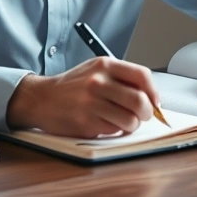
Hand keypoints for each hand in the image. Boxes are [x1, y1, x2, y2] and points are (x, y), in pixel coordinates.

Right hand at [6, 57, 160, 138]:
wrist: (42, 99)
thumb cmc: (73, 86)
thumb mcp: (96, 70)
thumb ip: (121, 78)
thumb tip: (151, 96)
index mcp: (104, 65)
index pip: (142, 76)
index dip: (153, 92)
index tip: (154, 101)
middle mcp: (98, 82)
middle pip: (140, 101)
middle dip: (147, 113)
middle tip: (143, 116)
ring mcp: (91, 103)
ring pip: (130, 120)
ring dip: (132, 125)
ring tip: (124, 121)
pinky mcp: (86, 122)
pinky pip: (114, 130)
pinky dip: (115, 130)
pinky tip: (106, 123)